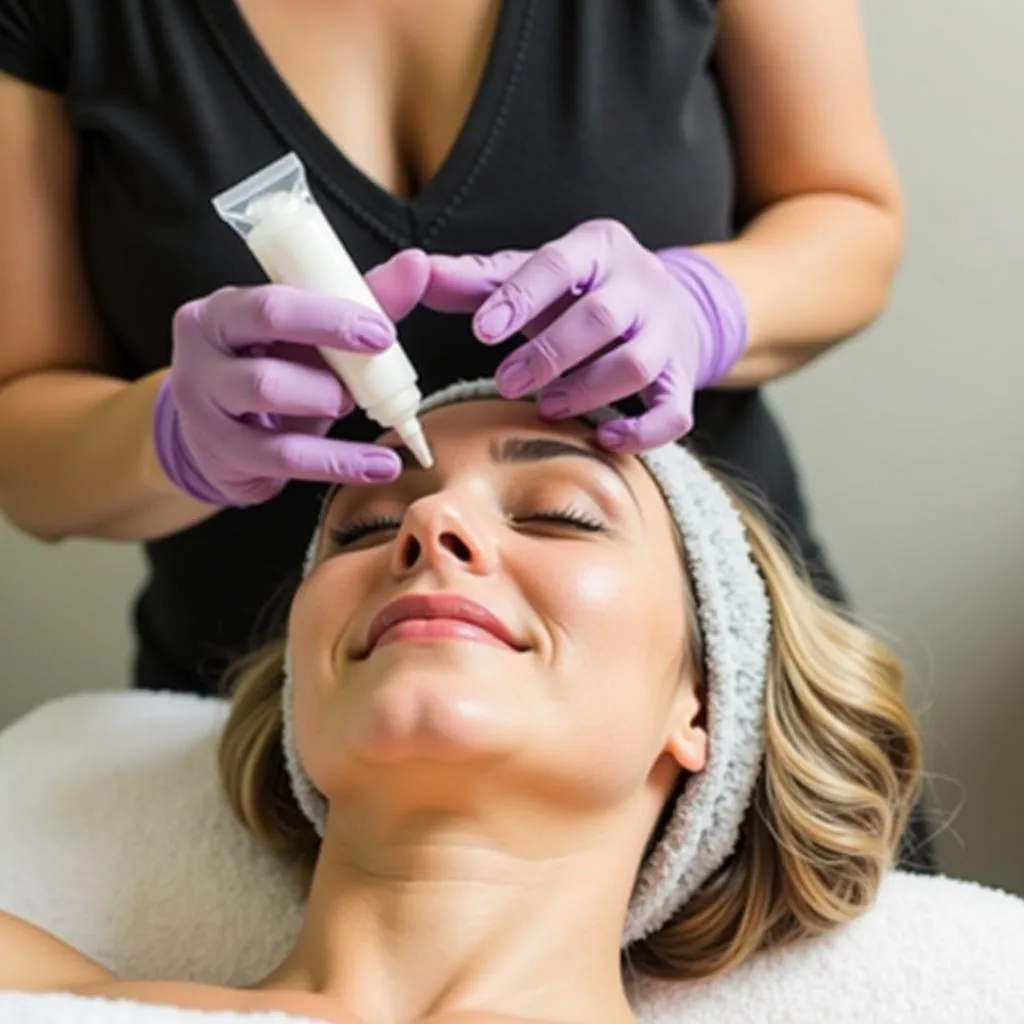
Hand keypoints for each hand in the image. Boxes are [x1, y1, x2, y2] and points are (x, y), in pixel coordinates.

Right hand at [153, 250, 428, 505]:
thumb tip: (415, 266)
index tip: (382, 332)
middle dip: (327, 368)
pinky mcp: (223, 455)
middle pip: (264, 366)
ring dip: (323, 403)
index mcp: (223, 313)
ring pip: (268, 404)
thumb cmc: (272, 366)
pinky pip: (286, 459)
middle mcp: (203, 357)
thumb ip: (359, 301)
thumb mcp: (306, 334)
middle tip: (369, 373)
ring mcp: (206, 410)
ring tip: (352, 405)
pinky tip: (379, 466)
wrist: (220, 433)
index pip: (270, 308)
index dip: (329, 319)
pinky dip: (341, 463)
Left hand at [420, 220, 746, 452]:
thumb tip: (416, 271)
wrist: (667, 307)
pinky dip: (641, 432)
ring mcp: (667, 332)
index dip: (521, 297)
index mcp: (599, 247)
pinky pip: (674, 411)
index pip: (559, 264)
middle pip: (602, 317)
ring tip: (547, 407)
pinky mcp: (682, 379)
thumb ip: (479, 280)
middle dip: (550, 354)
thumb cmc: (581, 294)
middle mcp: (640, 283)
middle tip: (506, 383)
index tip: (483, 332)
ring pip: (637, 363)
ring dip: (587, 390)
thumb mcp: (535, 276)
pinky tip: (604, 438)